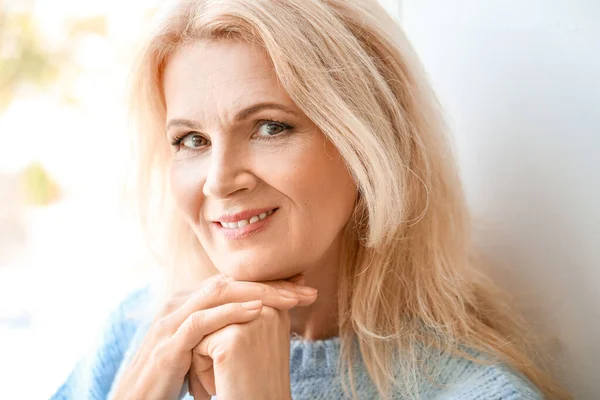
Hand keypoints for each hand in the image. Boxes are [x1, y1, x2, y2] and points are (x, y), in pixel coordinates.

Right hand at [110, 273, 315, 399]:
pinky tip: (257, 310)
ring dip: (259, 292)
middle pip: (230, 283)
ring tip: (292, 296)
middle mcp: (178, 303)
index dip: (269, 283)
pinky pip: (201, 320)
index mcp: (188, 302)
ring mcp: (171, 320)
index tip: (301, 286)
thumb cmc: (172, 375)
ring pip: (218, 294)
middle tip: (305, 288)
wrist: (139, 399)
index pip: (234, 283)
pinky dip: (230, 313)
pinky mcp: (168, 342)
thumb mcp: (200, 346)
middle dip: (271, 284)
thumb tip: (255, 317)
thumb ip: (221, 327)